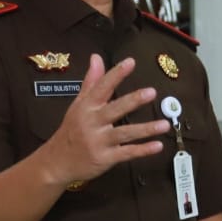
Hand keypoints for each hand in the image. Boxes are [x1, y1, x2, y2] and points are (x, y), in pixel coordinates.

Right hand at [39, 55, 169, 185]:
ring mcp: (98, 141)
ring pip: (124, 133)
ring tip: (165, 124)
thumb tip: (96, 58)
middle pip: (115, 109)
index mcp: (86, 107)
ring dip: (145, 129)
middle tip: (151, 92)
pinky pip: (126, 153)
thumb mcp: (78, 105)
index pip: (102, 87)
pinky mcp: (105, 158)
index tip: (130, 62)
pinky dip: (142, 150)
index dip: (116, 74)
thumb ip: (91, 82)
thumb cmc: (71, 130)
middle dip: (133, 101)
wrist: (56, 162)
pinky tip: (158, 146)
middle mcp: (92, 122)